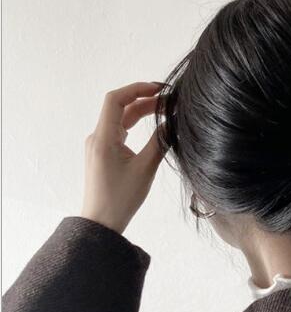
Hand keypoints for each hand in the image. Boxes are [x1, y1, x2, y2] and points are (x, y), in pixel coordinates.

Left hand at [81, 81, 167, 234]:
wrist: (101, 222)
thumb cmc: (121, 199)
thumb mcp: (145, 169)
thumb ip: (159, 142)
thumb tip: (172, 122)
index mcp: (103, 138)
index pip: (115, 100)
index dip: (136, 89)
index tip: (159, 89)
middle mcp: (97, 137)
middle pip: (119, 107)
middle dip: (143, 99)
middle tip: (168, 100)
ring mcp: (98, 145)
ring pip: (119, 119)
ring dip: (140, 112)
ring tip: (163, 110)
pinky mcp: (103, 154)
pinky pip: (118, 131)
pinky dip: (134, 125)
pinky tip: (150, 126)